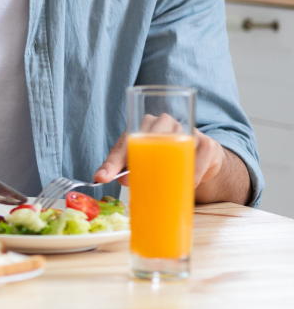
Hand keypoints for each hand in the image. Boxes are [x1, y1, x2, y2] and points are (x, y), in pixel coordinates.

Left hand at [94, 113, 224, 191]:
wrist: (203, 158)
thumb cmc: (167, 156)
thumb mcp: (143, 160)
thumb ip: (124, 168)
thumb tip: (103, 178)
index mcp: (144, 124)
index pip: (125, 142)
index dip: (113, 162)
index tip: (101, 178)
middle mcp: (165, 122)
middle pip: (149, 140)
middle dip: (139, 164)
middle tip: (130, 183)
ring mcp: (187, 130)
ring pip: (175, 148)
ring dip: (167, 171)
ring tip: (161, 186)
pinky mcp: (207, 144)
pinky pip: (197, 160)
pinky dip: (191, 175)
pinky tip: (187, 184)